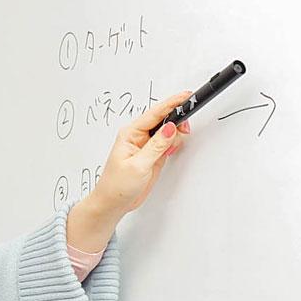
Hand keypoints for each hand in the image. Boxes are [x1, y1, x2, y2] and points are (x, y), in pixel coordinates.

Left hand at [91, 88, 193, 216]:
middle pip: (162, 119)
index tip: (186, 97)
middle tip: (186, 128)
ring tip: (178, 142)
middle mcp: (138, 137)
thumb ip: (156, 146)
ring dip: (176, 134)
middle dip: (177, 120)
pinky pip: (167, 143)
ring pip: (167, 132)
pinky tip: (174, 148)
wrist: (113, 204)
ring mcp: (146, 146)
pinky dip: (174, 144)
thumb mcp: (138, 165)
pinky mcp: (152, 156)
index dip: (171, 104)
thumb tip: (170, 128)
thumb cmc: (117, 186)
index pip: (154, 113)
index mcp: (130, 134)